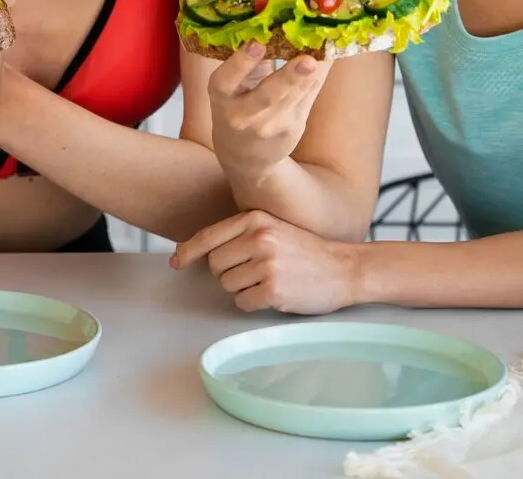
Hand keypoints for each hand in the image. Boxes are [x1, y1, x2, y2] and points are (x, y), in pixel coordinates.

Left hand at [171, 209, 358, 313]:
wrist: (345, 269)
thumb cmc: (305, 251)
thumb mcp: (272, 229)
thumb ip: (239, 235)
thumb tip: (191, 253)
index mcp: (255, 219)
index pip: (209, 236)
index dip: (189, 252)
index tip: (177, 262)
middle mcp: (259, 238)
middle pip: (215, 265)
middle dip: (227, 273)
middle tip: (252, 273)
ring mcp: (267, 264)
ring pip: (227, 284)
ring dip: (241, 288)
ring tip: (267, 281)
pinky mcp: (274, 289)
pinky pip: (242, 302)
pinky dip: (253, 302)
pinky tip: (273, 294)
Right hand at [208, 42, 332, 181]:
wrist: (245, 157)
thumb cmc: (238, 108)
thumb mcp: (232, 88)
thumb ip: (251, 63)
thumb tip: (277, 23)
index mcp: (221, 98)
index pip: (226, 80)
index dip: (241, 62)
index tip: (257, 44)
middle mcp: (242, 115)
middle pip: (267, 96)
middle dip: (288, 77)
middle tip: (307, 60)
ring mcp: (270, 126)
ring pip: (294, 97)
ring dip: (310, 75)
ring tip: (323, 55)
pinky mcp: (292, 129)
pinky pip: (308, 99)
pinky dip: (317, 79)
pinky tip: (328, 60)